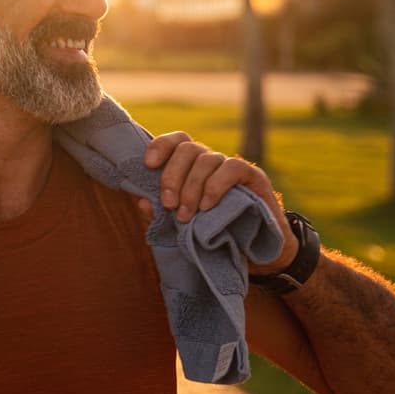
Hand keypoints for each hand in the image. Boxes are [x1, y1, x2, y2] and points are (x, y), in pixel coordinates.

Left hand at [142, 132, 297, 272]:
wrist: (253, 252)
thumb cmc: (211, 234)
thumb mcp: (179, 226)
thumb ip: (159, 214)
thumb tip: (142, 202)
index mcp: (190, 167)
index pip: (176, 141)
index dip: (161, 146)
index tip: (148, 165)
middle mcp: (210, 161)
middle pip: (187, 148)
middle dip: (172, 175)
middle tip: (168, 204)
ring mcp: (231, 167)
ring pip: (207, 159)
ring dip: (191, 187)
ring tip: (186, 215)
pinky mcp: (253, 177)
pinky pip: (232, 168)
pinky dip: (215, 185)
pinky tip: (207, 205)